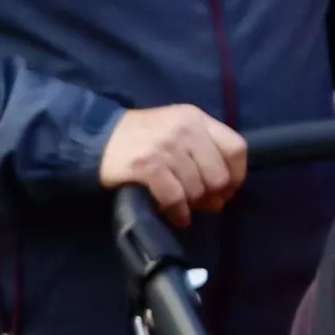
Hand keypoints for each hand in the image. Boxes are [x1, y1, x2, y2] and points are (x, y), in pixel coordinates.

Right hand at [98, 104, 247, 222]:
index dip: (237, 174)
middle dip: (214, 195)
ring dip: (193, 205)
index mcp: (196, 118)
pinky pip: (175, 198)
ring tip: (184, 207)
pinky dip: (179, 212)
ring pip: (197, 188)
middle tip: (204, 203)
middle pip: (219, 174)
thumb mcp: (177, 130)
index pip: (236, 147)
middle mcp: (185, 129)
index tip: (228, 190)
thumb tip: (227, 190)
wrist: (96, 138)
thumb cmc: (142, 138)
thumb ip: (204, 150)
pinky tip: (177, 216)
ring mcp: (165, 146)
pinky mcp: (147, 165)